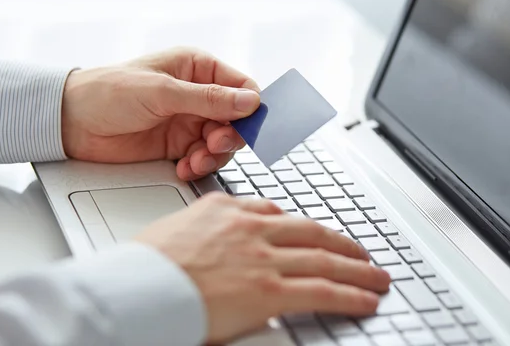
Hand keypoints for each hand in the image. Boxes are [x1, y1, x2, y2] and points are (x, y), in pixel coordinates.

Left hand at [61, 48, 259, 180]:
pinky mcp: (177, 145)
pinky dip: (198, 166)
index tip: (248, 127)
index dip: (250, 108)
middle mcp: (197, 94)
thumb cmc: (109, 92)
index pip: (241, 86)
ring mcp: (188, 121)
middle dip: (229, 136)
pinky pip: (202, 158)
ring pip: (222, 142)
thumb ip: (208, 99)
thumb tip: (251, 102)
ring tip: (194, 161)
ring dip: (213, 155)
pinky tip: (183, 168)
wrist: (71, 123)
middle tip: (213, 145)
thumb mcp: (162, 92)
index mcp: (197, 68)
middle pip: (236, 119)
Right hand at [135, 193, 390, 343]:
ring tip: (376, 276)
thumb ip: (205, 231)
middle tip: (360, 253)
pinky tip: (366, 299)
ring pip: (325, 259)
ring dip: (357, 269)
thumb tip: (215, 245)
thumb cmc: (143, 265)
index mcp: (226, 209)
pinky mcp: (268, 290)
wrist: (133, 287)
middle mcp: (250, 228)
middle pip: (311, 232)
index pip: (276, 212)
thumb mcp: (174, 230)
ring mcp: (262, 257)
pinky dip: (350, 294)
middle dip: (342, 244)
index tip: (314, 234)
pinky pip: (322, 290)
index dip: (303, 226)